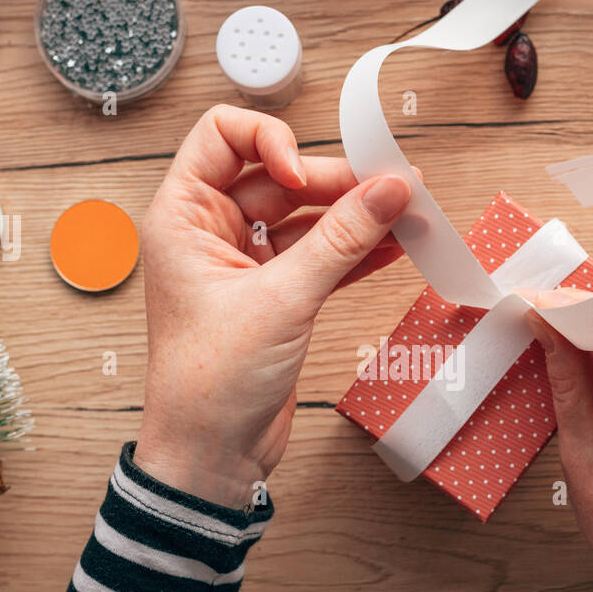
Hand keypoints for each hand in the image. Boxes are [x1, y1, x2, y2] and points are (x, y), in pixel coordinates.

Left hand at [134, 105, 411, 507]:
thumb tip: (389, 189)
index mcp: (183, 216)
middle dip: (337, 182)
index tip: (307, 174)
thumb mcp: (281, 300)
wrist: (211, 456)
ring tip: (409, 214)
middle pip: (280, 176)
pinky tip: (396, 245)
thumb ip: (341, 240)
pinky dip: (356, 251)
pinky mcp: (275, 296)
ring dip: (356, 216)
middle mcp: (210, 232)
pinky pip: (320, 256)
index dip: (271, 140)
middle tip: (394, 189)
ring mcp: (245, 264)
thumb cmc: (210, 383)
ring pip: (307, 218)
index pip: (223, 135)